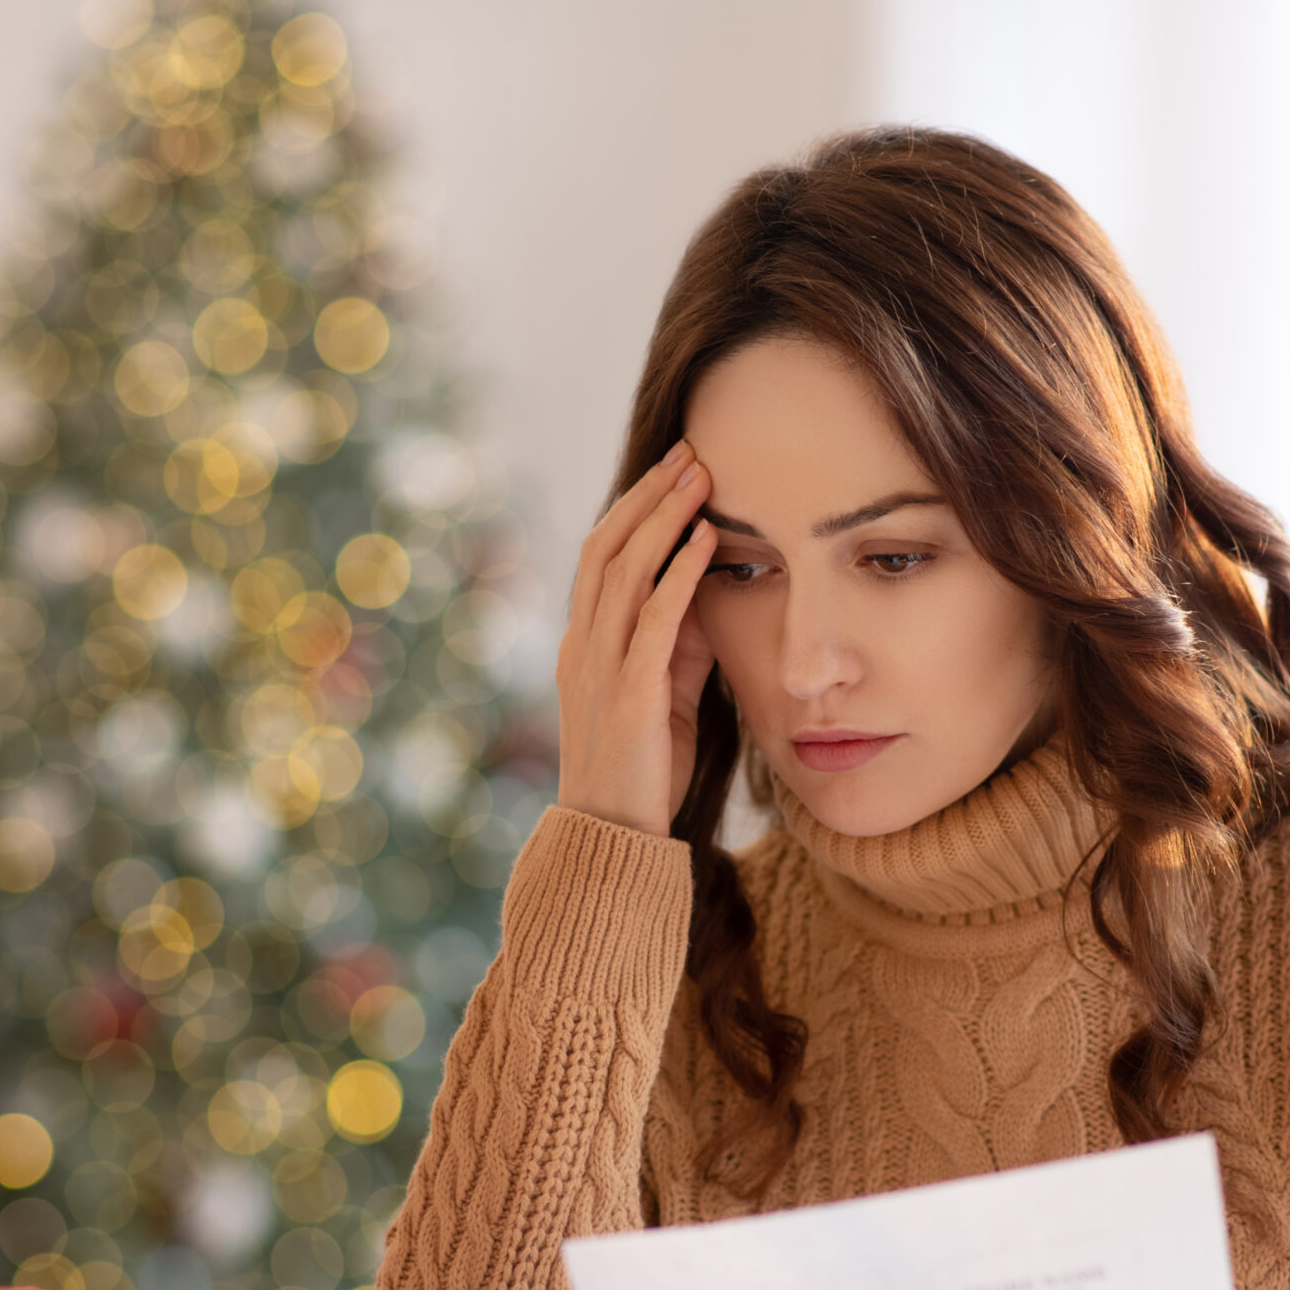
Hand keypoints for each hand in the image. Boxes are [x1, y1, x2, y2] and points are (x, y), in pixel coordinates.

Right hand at [554, 440, 717, 836]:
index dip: (634, 509)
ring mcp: (599, 669)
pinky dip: (680, 572)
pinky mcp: (629, 696)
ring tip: (700, 477)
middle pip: (606, 548)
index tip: (672, 471)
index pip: (599, 559)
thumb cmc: (642, 772)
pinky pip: (654, 619)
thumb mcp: (664, 695)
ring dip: (665, 518)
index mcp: (582, 646)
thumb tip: (704, 591)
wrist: (613, 839)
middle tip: (688, 451)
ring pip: (625, 571)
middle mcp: (582, 648)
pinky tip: (707, 540)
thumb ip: (677, 644)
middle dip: (648, 496)